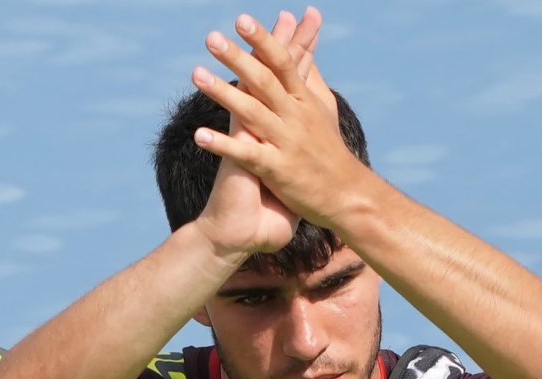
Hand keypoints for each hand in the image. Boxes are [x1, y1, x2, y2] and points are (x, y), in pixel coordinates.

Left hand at [192, 11, 365, 230]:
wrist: (345, 195)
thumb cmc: (329, 149)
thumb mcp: (323, 108)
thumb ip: (309, 76)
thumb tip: (304, 44)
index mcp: (302, 100)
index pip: (282, 63)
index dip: (262, 40)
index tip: (241, 20)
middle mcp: (295, 116)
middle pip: (264, 81)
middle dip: (238, 58)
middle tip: (211, 38)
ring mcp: (286, 142)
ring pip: (252, 113)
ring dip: (223, 93)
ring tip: (196, 75)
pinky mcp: (277, 169)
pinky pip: (246, 154)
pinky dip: (223, 145)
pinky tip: (199, 135)